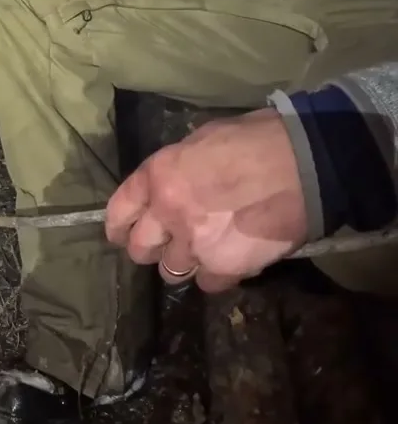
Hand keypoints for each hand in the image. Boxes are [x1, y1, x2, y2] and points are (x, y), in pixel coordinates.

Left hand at [104, 108, 310, 292]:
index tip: (122, 234)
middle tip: (169, 243)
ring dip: (185, 263)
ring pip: (171, 271)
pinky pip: (208, 284)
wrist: (306, 162)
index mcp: (157, 176)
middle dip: (152, 248)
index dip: (119, 227)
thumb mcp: (201, 142)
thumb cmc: (256, 139)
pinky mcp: (226, 266)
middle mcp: (167, 213)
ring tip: (205, 251)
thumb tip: (173, 184)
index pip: (118, 212)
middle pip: (140, 249)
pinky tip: (230, 260)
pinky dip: (217, 275)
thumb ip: (177, 170)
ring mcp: (195, 243)